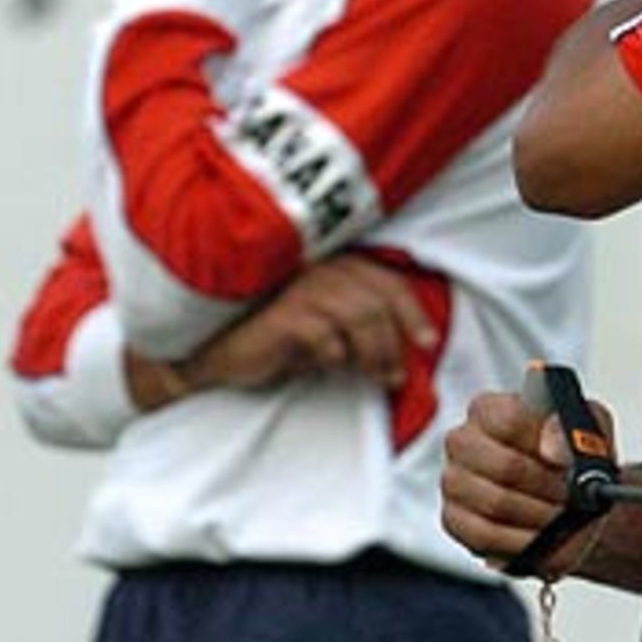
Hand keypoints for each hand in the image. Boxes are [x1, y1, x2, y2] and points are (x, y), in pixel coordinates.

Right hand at [182, 252, 436, 393]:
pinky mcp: (282, 315)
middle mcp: (321, 267)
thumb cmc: (272, 336)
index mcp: (335, 263)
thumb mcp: (321, 327)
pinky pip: (326, 335)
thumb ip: (355, 326)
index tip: (428, 341)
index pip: (387, 280)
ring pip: (360, 315)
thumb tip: (397, 353)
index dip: (412, 311)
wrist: (212, 348)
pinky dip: (336, 354)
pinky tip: (331, 366)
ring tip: (380, 378)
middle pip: (379, 298)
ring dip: (376, 352)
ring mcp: (300, 287)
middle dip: (396, 339)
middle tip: (398, 375)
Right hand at [440, 389, 617, 578]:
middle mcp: (463, 440)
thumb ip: (570, 427)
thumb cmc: (569, 453)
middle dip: (545, 486)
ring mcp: (454, 481)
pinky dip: (521, 541)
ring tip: (563, 518)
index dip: (543, 443)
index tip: (568, 463)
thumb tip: (552, 448)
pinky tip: (542, 538)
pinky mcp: (454, 519)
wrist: (566, 493)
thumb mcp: (586, 426)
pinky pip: (485, 536)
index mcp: (489, 408)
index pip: (508, 420)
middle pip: (503, 465)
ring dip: (537, 516)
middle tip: (571, 497)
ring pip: (496, 503)